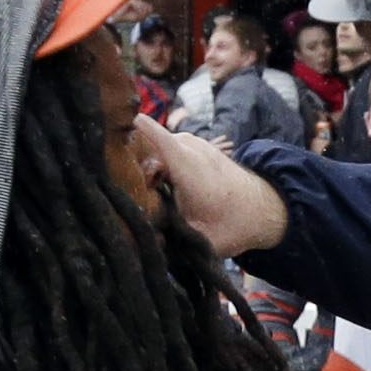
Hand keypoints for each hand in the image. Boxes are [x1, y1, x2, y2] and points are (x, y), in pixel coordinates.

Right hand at [137, 116, 290, 257]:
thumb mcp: (200, 238)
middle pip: (146, 145)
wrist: (265, 210)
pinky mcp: (198, 146)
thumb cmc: (233, 225)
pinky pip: (169, 147)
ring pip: (157, 146)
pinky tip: (163, 184)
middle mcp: (190, 147)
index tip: (104, 138)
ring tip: (150, 189)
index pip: (150, 133)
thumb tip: (139, 239)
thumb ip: (170, 237)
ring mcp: (195, 143)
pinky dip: (161, 161)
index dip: (125, 131)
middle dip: (133, 162)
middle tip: (131, 189)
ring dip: (149, 164)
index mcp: (187, 165)